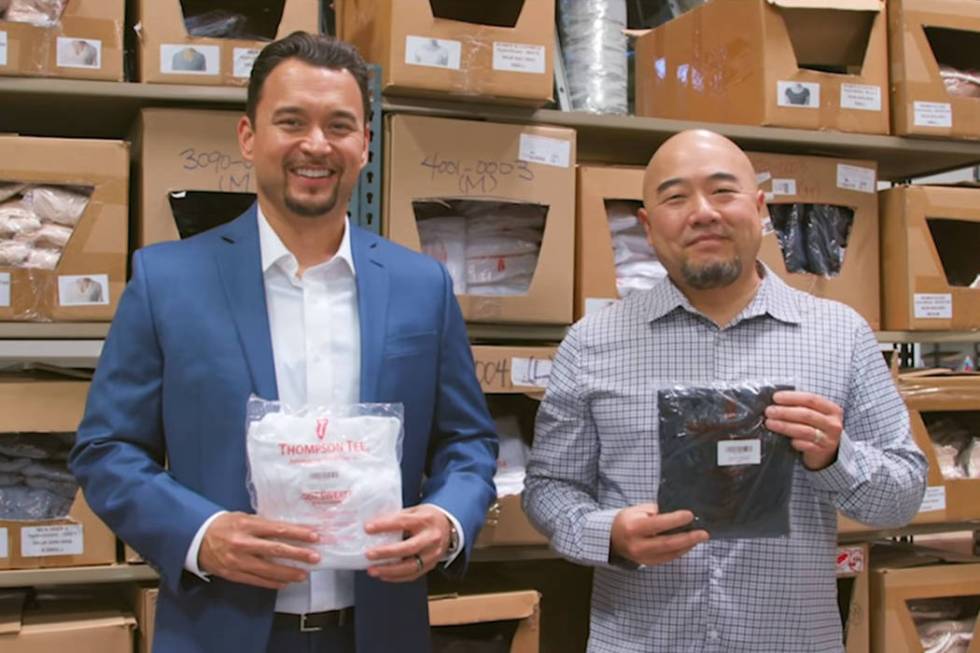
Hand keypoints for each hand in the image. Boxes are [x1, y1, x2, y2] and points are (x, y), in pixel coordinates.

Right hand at [198, 512, 319, 589]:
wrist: (195, 539)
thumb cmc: (223, 525)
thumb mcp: (242, 518)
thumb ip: (262, 524)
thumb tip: (287, 530)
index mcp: (247, 525)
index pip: (277, 529)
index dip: (297, 533)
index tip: (313, 536)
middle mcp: (243, 543)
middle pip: (275, 549)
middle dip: (297, 554)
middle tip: (315, 557)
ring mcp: (238, 560)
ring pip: (267, 569)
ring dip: (288, 572)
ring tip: (303, 574)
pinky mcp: (233, 573)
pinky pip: (256, 580)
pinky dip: (271, 582)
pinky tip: (285, 582)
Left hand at [363, 505, 450, 581]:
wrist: (449, 527)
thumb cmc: (429, 518)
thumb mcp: (415, 511)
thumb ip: (397, 517)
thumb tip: (375, 524)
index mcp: (425, 520)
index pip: (403, 522)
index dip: (384, 526)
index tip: (368, 528)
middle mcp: (430, 538)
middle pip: (408, 548)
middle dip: (386, 553)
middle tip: (369, 554)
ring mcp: (432, 554)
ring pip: (410, 566)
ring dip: (389, 570)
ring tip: (373, 570)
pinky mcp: (430, 565)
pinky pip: (412, 575)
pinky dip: (396, 577)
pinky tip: (384, 575)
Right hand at [610, 503, 708, 566]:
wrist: (612, 539)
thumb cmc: (627, 520)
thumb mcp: (637, 510)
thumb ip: (655, 511)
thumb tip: (676, 514)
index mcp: (634, 528)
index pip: (658, 524)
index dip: (675, 520)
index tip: (690, 515)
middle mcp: (638, 545)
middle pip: (667, 543)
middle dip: (688, 538)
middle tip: (704, 534)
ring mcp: (643, 557)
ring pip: (670, 553)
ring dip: (687, 546)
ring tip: (700, 538)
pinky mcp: (648, 563)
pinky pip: (668, 558)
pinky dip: (680, 551)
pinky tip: (689, 544)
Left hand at [765, 390, 842, 470]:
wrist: (826, 450)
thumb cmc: (815, 426)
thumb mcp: (813, 413)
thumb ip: (799, 405)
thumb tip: (774, 399)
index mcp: (831, 409)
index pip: (811, 399)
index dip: (792, 397)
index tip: (776, 397)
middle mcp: (832, 424)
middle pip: (806, 415)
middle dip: (784, 412)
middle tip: (769, 411)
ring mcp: (828, 439)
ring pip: (804, 431)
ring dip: (784, 426)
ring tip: (769, 423)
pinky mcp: (821, 452)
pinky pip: (805, 446)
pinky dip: (794, 442)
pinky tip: (784, 439)